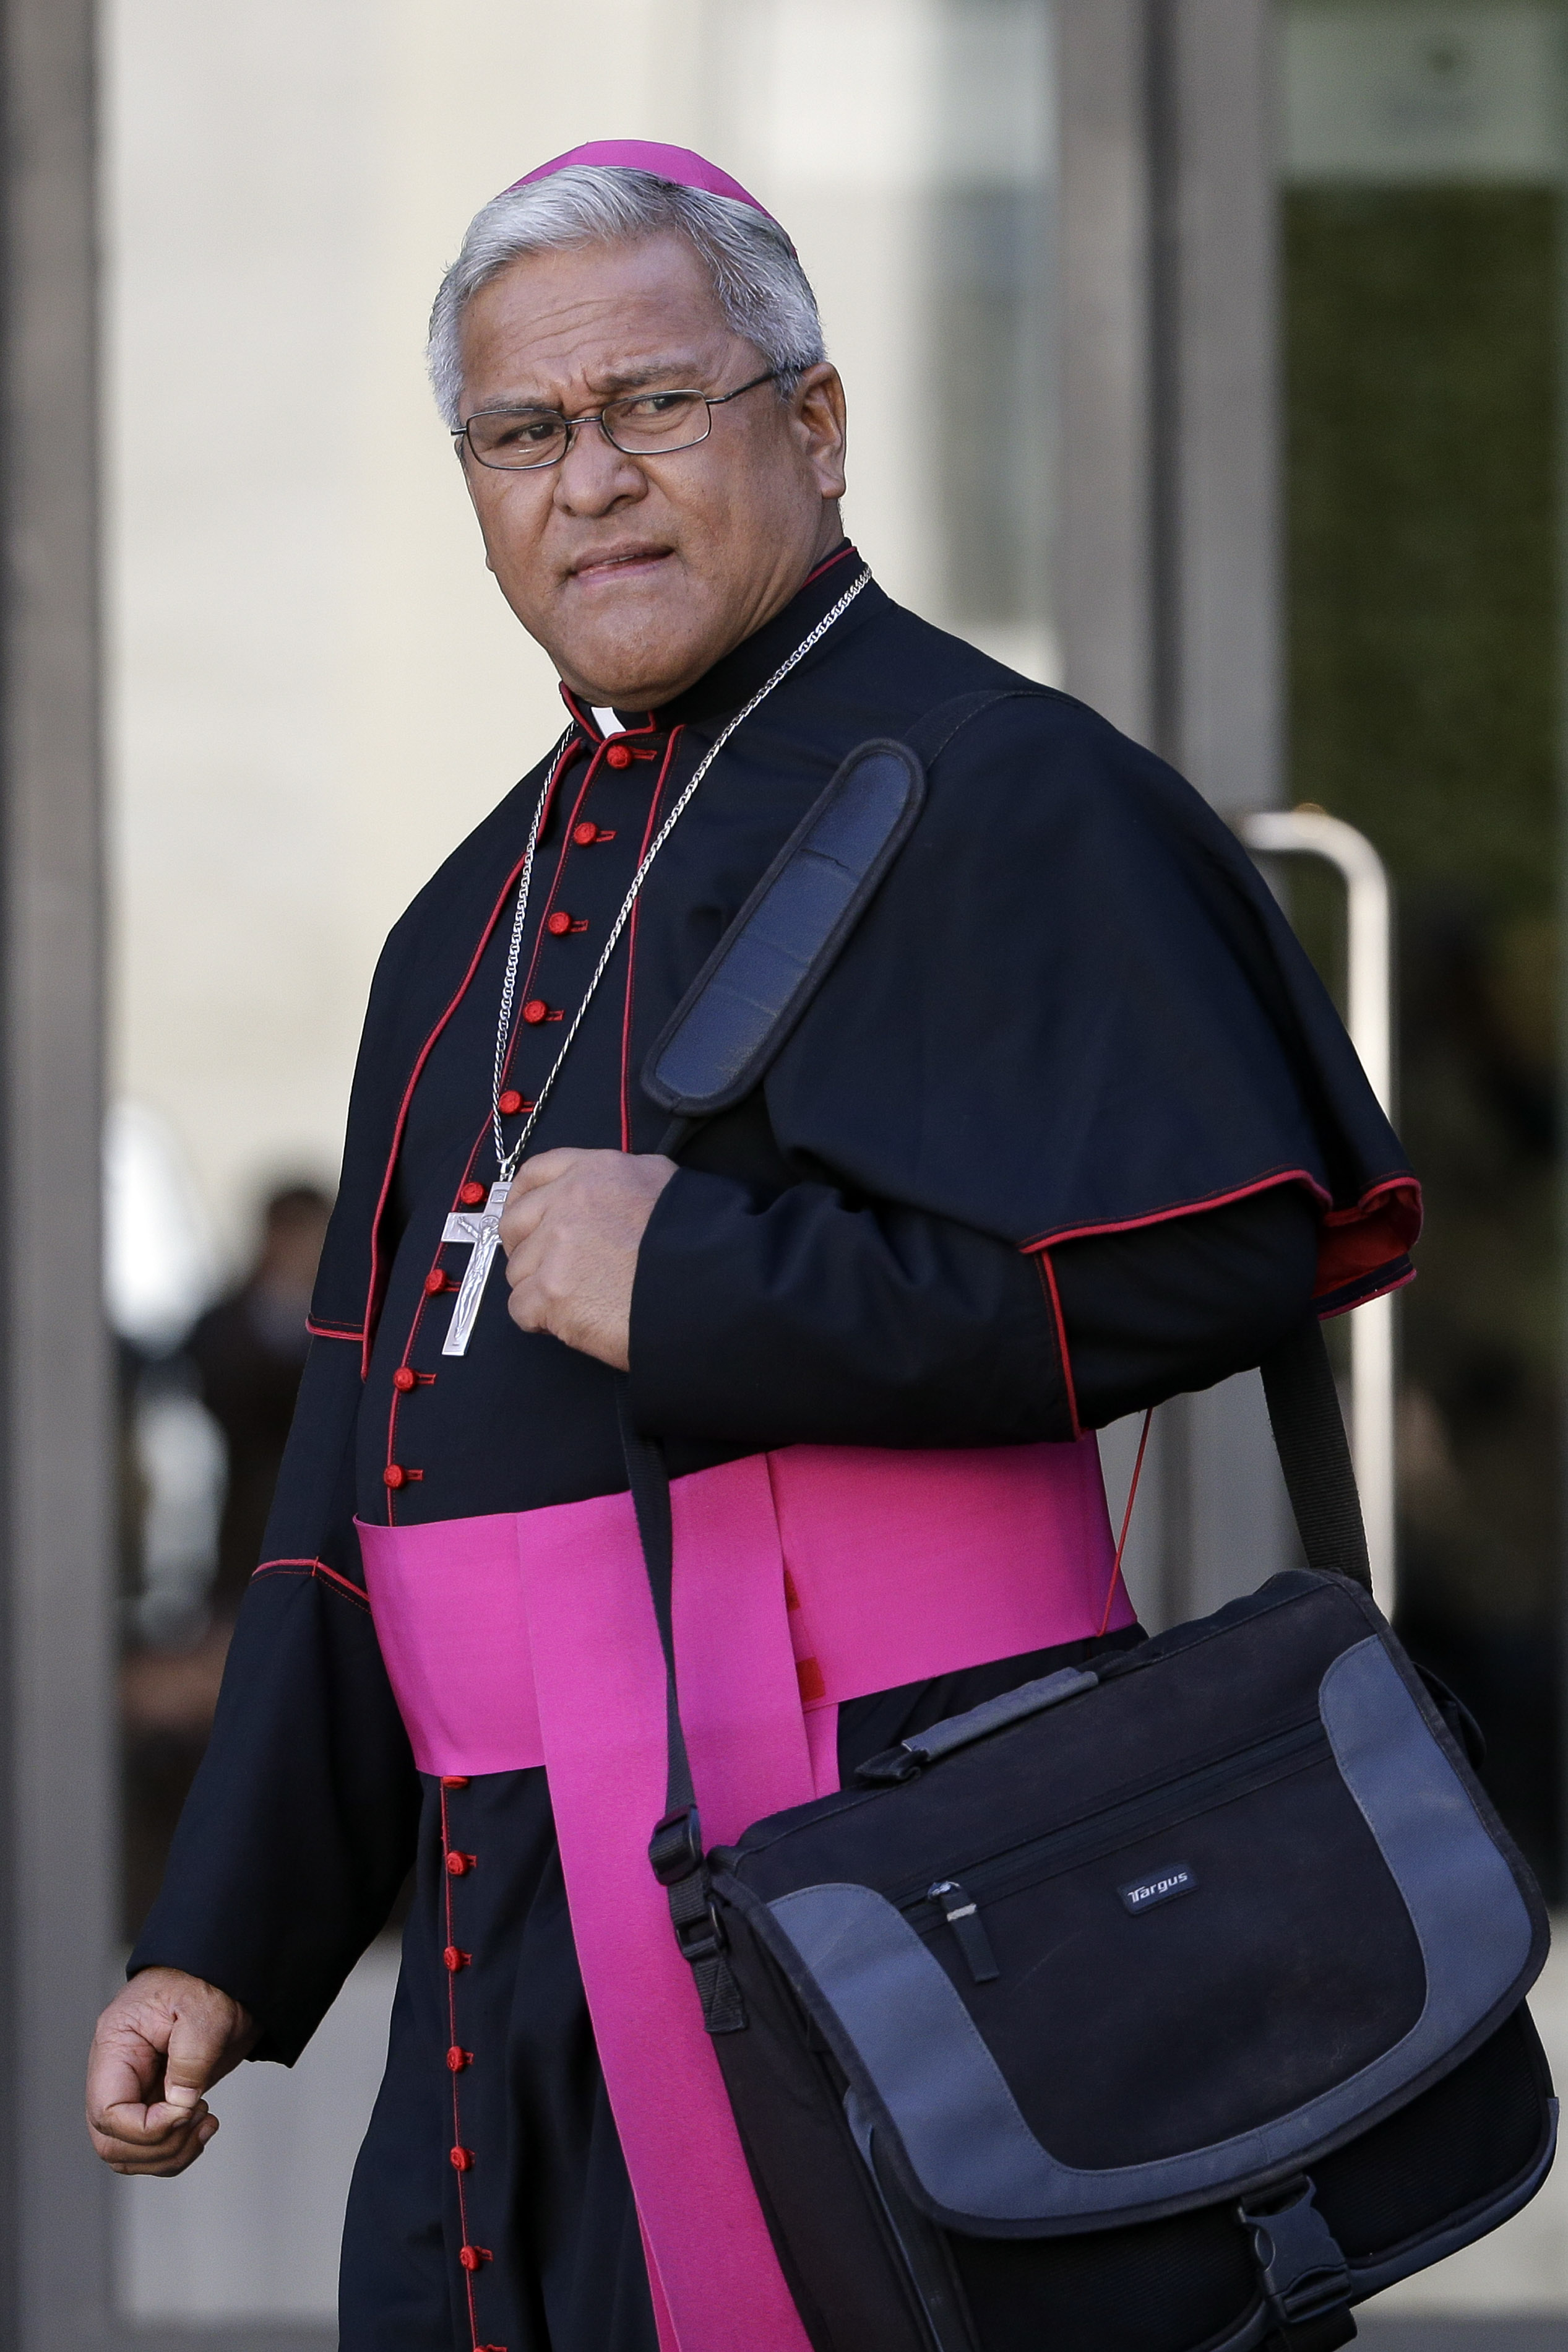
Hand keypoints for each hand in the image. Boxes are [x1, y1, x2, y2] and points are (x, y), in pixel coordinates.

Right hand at [86, 1967, 256, 2175]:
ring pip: (128, 2153)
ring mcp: (135, 2091)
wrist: (224, 1974)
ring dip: (168, 2154)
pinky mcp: (155, 2101)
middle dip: (158, 2146)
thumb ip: (190, 2059)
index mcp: (115, 2046)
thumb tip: (180, 2105)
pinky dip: (176, 2151)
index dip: (146, 2128)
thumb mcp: (204, 2012)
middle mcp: (117, 2074)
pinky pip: (151, 2146)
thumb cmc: (206, 1981)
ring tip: (205, 2123)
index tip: (187, 2110)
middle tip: (200, 2119)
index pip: (108, 2112)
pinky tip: (203, 2126)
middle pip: (111, 2141)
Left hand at [500, 1149, 677, 1369]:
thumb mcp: (663, 1182)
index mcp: (594, 1171)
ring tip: (580, 1300)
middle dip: (525, 1249)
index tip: (525, 1222)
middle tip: (548, 1270)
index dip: (523, 1201)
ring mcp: (556, 1248)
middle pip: (514, 1225)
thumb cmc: (699, 1241)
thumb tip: (605, 1194)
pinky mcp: (552, 1294)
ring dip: (540, 1289)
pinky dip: (543, 1321)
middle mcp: (568, 1202)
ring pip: (517, 1271)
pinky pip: (522, 1309)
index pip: (534, 1174)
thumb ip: (622, 1181)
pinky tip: (575, 1321)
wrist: (712, 1288)